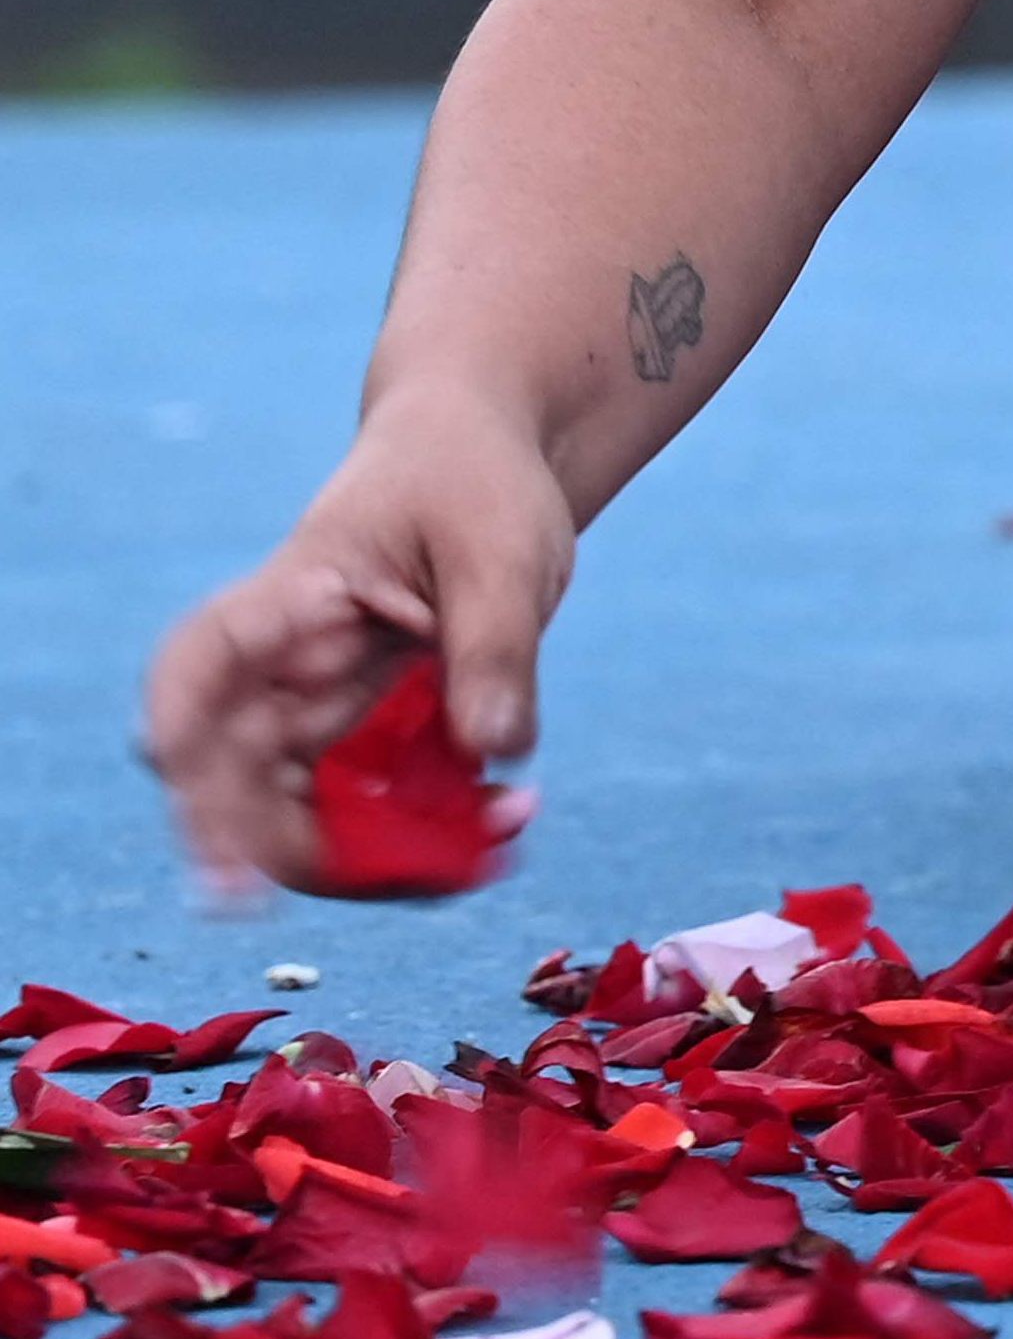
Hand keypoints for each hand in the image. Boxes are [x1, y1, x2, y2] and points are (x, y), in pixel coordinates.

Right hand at [137, 389, 565, 899]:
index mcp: (292, 598)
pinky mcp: (374, 729)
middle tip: (393, 880)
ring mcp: (325, 703)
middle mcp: (289, 664)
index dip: (182, 735)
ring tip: (487, 849)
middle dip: (291, 845)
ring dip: (375, 853)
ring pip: (303, 806)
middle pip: (237, 771)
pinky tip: (505, 820)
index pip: (201, 664)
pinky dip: (427, 831)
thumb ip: (495, 648)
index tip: (191, 793)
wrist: (490, 457)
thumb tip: (494, 749)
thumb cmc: (476, 480)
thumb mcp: (501, 550)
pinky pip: (373, 802)